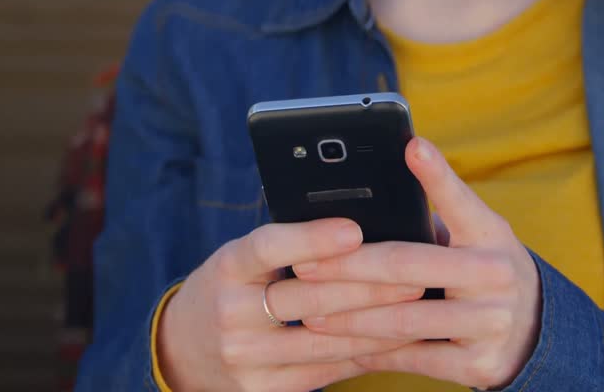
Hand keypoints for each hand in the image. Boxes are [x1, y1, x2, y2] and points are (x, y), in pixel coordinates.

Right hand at [157, 218, 425, 391]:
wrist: (185, 349)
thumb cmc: (231, 287)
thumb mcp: (242, 258)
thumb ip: (285, 247)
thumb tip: (357, 227)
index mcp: (226, 267)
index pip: (268, 247)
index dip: (312, 239)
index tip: (354, 229)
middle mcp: (230, 313)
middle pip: (308, 299)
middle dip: (368, 286)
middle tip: (415, 272)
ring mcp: (245, 358)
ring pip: (325, 341)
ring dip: (378, 324)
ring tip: (419, 305)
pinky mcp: (263, 390)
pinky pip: (326, 371)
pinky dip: (365, 353)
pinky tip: (396, 339)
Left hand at [293, 138, 542, 389]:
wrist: (532, 331)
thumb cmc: (482, 267)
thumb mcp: (475, 232)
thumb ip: (436, 210)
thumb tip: (378, 179)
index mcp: (490, 234)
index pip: (460, 200)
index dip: (436, 174)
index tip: (411, 146)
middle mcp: (497, 276)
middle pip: (408, 267)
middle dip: (348, 266)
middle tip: (305, 266)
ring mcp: (491, 322)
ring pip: (403, 320)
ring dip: (350, 318)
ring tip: (311, 313)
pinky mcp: (480, 365)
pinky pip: (413, 359)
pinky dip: (373, 354)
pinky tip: (343, 348)